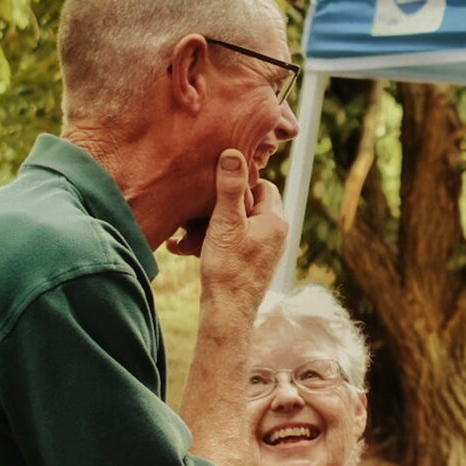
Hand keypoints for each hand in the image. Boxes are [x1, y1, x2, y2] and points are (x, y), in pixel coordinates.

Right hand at [167, 151, 286, 288]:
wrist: (227, 312)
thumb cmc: (228, 268)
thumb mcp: (225, 222)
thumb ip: (230, 187)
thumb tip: (233, 152)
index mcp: (276, 220)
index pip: (261, 184)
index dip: (238, 182)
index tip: (216, 187)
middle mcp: (276, 234)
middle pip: (249, 203)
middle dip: (223, 204)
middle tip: (202, 210)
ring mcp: (265, 249)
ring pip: (238, 223)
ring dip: (213, 224)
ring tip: (191, 234)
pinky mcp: (252, 262)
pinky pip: (233, 241)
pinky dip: (214, 240)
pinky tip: (190, 248)